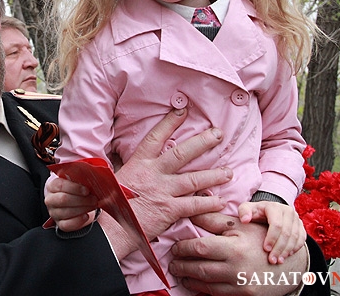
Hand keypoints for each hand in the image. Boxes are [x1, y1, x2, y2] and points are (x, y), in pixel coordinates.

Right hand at [44, 177, 97, 231]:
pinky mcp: (60, 223)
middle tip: (94, 199)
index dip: (74, 188)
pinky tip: (86, 216)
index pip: (60, 185)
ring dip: (82, 209)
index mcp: (51, 186)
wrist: (69, 199)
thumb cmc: (72, 188)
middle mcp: (50, 200)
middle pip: (63, 199)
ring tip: (93, 205)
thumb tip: (90, 180)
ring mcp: (54, 213)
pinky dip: (78, 221)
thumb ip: (78, 179)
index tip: (86, 190)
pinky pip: (67, 225)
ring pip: (66, 212)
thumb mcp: (73, 181)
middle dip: (81, 199)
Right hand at [101, 109, 232, 259]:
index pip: (156, 137)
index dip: (170, 122)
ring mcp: (163, 191)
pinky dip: (208, 203)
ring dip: (214, 175)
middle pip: (182, 153)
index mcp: (139, 163)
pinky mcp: (169, 210)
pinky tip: (219, 201)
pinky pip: (194, 205)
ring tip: (228, 172)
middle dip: (202, 142)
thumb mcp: (116, 178)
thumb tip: (137, 162)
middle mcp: (153, 174)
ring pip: (194, 179)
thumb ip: (131, 169)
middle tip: (218, 134)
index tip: (182, 110)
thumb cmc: (111, 204)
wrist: (111, 229)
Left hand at [169, 212, 307, 295]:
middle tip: (172, 261)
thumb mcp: (240, 225)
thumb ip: (214, 219)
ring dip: (189, 278)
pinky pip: (217, 295)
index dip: (184, 248)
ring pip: (206, 284)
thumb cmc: (262, 239)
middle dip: (181, 265)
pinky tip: (195, 282)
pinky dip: (202, 289)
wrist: (289, 264)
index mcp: (235, 247)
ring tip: (179, 272)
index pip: (200, 248)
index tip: (175, 246)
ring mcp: (240, 285)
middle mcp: (237, 268)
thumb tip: (192, 209)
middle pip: (200, 269)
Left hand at [238, 201, 306, 263]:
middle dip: (279, 248)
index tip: (266, 249)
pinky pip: (301, 238)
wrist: (266, 211)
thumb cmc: (254, 212)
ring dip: (287, 250)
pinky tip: (287, 256)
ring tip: (279, 260)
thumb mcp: (246, 209)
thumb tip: (245, 220)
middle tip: (272, 260)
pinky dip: (295, 248)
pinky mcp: (300, 225)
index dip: (272, 238)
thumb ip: (243, 212)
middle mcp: (287, 211)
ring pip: (295, 237)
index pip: (277, 224)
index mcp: (274, 206)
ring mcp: (296, 218)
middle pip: (287, 232)